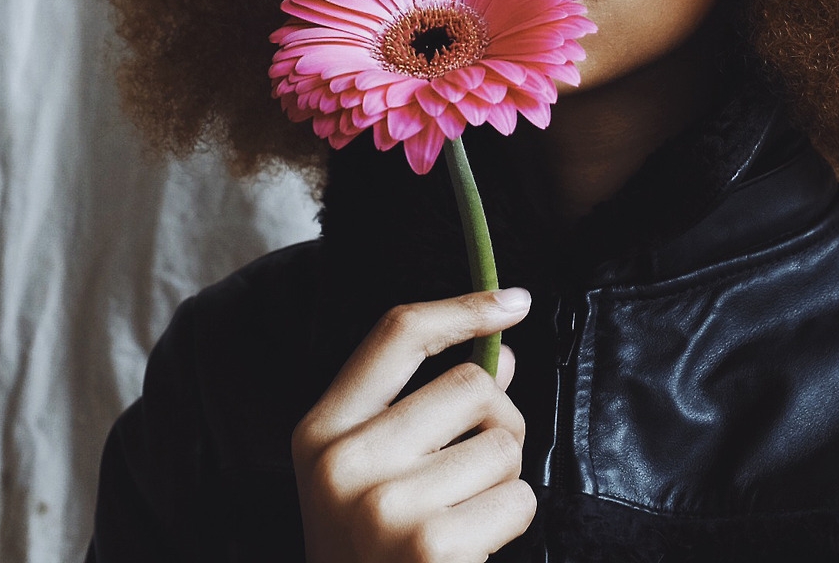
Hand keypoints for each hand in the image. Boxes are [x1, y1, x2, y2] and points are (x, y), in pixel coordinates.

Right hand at [292, 288, 536, 562]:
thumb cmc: (374, 551)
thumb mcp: (375, 472)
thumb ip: (428, 407)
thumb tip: (504, 355)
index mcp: (320, 432)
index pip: (397, 334)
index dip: (463, 306)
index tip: (516, 301)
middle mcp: (342, 463)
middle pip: (472, 384)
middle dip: (498, 420)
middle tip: (473, 470)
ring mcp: (383, 507)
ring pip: (504, 442)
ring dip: (504, 480)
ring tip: (464, 518)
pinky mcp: (429, 547)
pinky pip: (518, 497)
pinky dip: (512, 521)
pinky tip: (472, 549)